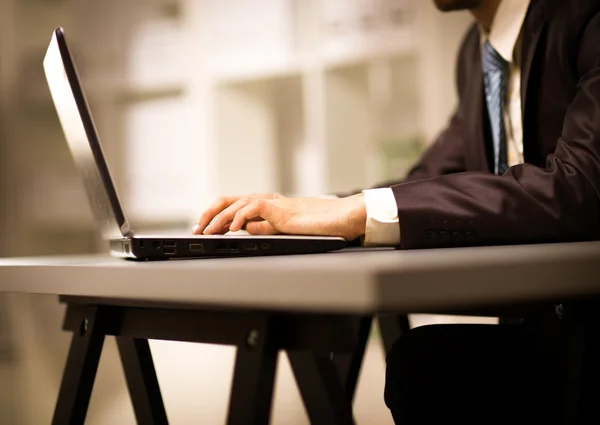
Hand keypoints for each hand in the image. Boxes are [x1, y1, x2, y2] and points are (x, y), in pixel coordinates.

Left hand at [193, 193, 366, 240]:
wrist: (345, 219)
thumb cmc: (323, 225)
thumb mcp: (287, 230)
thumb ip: (267, 229)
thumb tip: (246, 230)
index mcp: (270, 206)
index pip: (236, 206)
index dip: (217, 216)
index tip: (204, 228)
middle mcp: (270, 201)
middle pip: (230, 200)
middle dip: (210, 214)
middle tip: (197, 230)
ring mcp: (276, 204)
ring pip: (238, 203)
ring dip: (219, 218)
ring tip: (207, 232)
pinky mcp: (283, 210)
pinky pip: (255, 209)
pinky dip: (240, 218)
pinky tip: (232, 231)